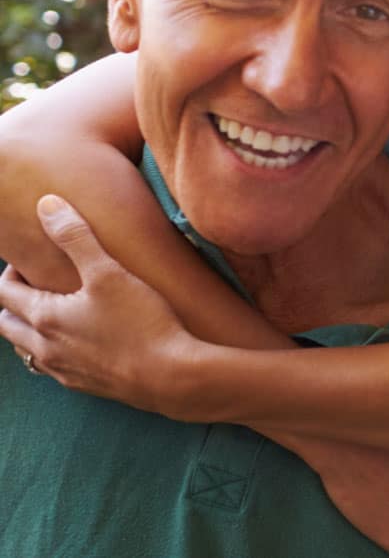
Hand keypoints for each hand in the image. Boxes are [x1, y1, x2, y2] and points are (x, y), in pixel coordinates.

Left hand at [0, 195, 200, 413]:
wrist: (172, 377)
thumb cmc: (142, 323)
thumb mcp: (109, 272)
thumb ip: (76, 237)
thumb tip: (46, 204)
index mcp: (44, 318)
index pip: (4, 292)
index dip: (11, 271)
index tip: (31, 259)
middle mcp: (44, 347)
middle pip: (6, 324)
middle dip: (14, 301)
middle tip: (37, 283)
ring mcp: (63, 370)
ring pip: (25, 349)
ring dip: (28, 328)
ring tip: (54, 312)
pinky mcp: (84, 385)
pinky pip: (51, 367)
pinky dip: (52, 350)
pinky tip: (76, 342)